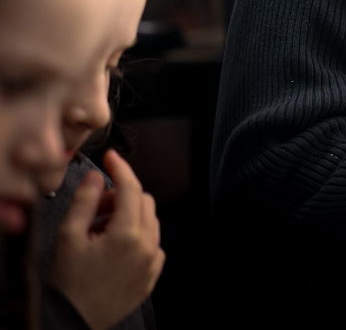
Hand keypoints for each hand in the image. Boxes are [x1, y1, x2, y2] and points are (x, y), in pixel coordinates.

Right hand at [48, 150, 164, 329]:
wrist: (73, 321)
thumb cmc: (68, 284)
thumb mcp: (68, 238)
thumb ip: (84, 202)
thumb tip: (96, 177)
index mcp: (127, 234)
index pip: (131, 189)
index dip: (120, 169)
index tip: (111, 158)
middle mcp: (148, 246)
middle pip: (143, 201)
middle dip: (121, 196)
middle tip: (95, 206)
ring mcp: (153, 261)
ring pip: (150, 221)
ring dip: (128, 215)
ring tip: (99, 230)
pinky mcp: (152, 274)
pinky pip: (152, 242)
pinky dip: (136, 235)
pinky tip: (112, 246)